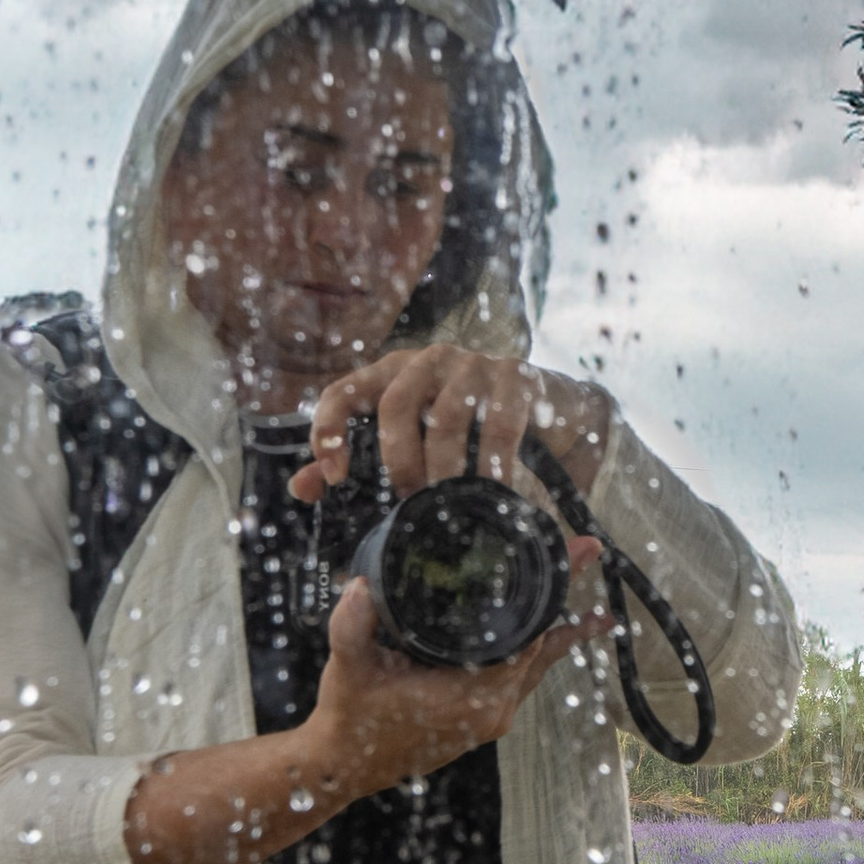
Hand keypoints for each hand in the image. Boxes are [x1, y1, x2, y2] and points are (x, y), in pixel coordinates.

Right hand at [122, 552, 612, 863]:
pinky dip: (536, 654)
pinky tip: (546, 639)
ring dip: (561, 636)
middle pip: (543, 649)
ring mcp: (490, 718)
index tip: (576, 559)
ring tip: (598, 615)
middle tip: (591, 559)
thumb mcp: (347, 667)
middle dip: (569, 609)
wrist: (342, 767)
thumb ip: (352, 625)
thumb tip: (363, 585)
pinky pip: (521, 680)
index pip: (529, 639)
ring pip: (536, 667)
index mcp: (473, 698)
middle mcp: (493, 710)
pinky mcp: (482, 720)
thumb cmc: (350, 720)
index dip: (553, 596)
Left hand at [288, 344, 611, 504]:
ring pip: (447, 418)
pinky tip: (493, 492)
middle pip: (395, 404)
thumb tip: (303, 487)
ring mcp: (475, 364)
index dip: (331, 432)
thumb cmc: (477, 432)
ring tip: (450, 503)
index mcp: (395, 372)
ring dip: (445, 468)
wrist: (560, 412)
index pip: (343, 391)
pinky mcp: (518, 377)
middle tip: (410, 499)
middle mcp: (430, 360)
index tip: (334, 479)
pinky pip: (499, 427)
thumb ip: (359, 461)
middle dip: (399, 459)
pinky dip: (492, 466)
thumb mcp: (419, 442)